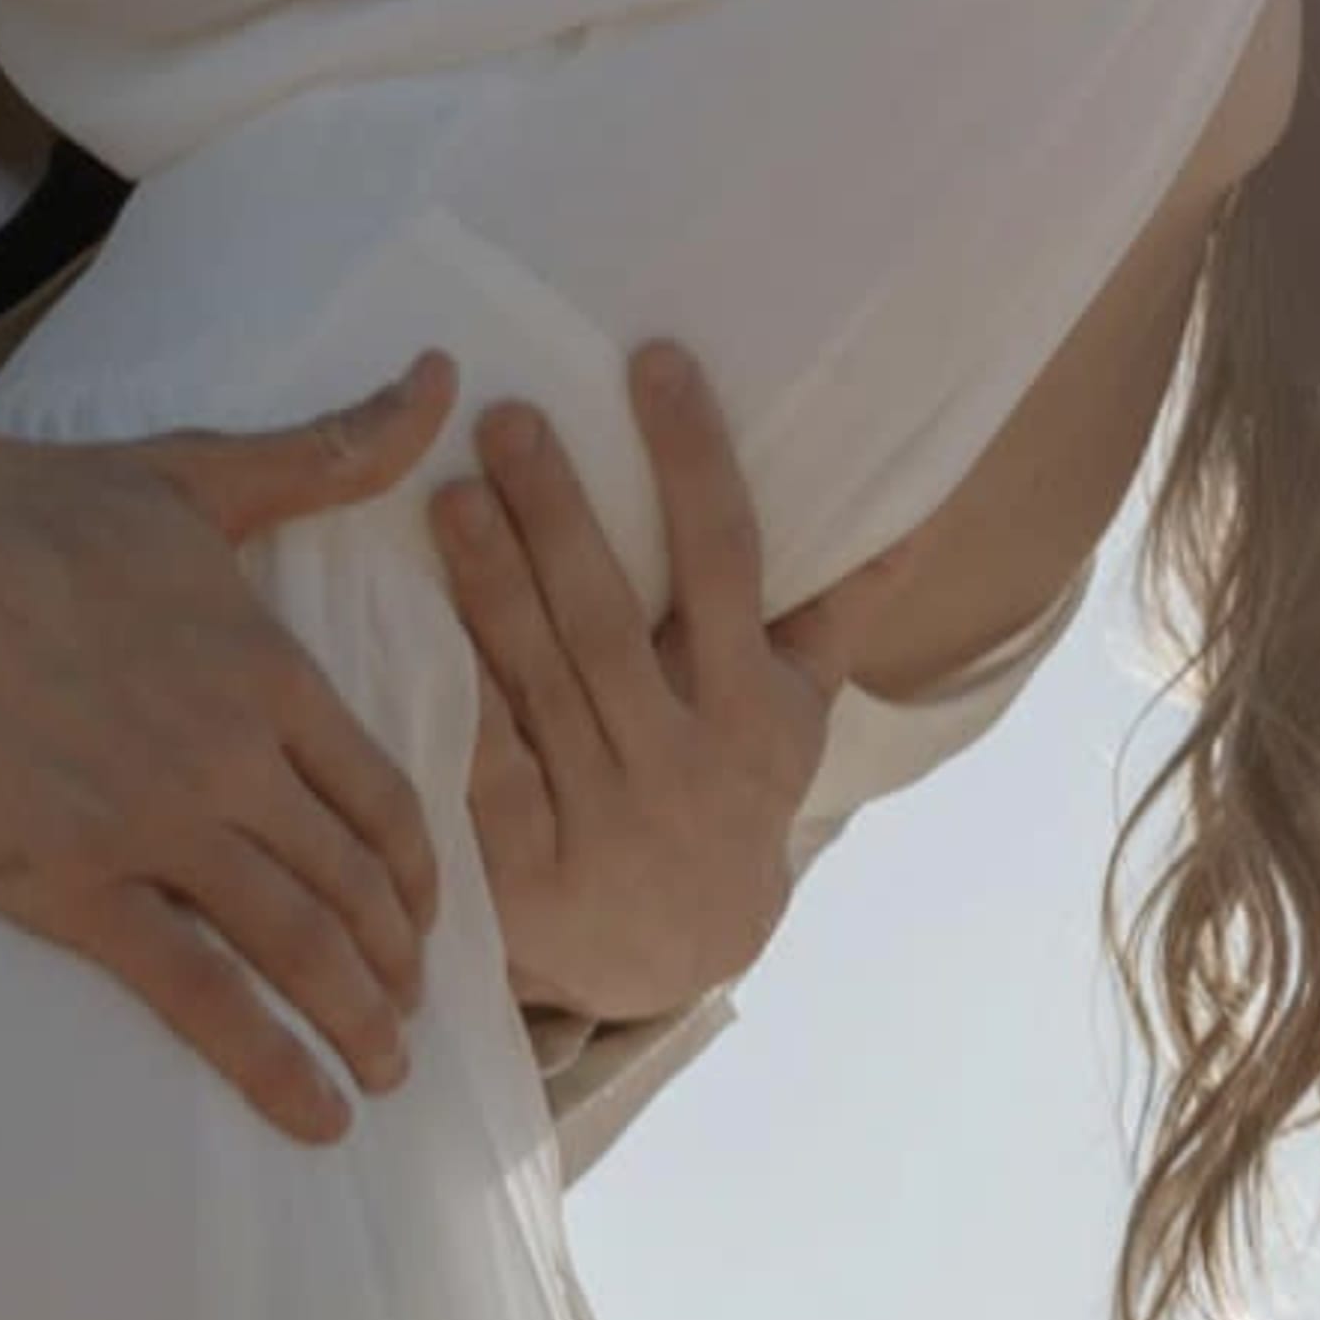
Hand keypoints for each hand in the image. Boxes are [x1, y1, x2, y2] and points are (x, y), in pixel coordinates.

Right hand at [0, 355, 459, 1146]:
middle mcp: (230, 761)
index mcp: (269, 673)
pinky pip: (191, 994)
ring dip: (353, 1021)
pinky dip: (264, 1062)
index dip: (420, 875)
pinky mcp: (65, 883)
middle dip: (396, 963)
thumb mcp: (203, 473)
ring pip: (294, 947)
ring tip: (379, 1073)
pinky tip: (309, 1109)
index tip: (428, 920)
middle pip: (353, 888)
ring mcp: (151, 828)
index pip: (385, 801)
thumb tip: (442, 377)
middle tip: (410, 1016)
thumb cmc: (30, 505)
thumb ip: (333, 452)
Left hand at [429, 341, 850, 1031]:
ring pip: (537, 686)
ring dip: (490, 588)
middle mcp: (680, 763)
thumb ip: (837, 611)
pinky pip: (480, 768)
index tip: (655, 362)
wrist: (675, 958)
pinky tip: (404, 624)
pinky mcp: (522, 875)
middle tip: (508, 418)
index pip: (725, 564)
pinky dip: (448, 698)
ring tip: (449, 497)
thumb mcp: (795, 717)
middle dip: (559, 515)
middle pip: (608, 621)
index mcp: (751, 710)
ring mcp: (598, 821)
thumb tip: (915, 507)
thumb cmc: (729, 795)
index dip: (693, 461)